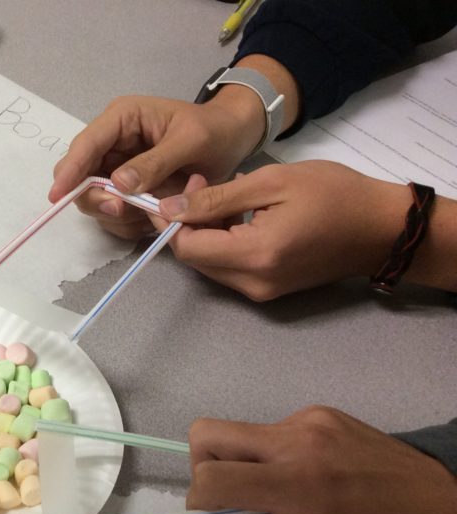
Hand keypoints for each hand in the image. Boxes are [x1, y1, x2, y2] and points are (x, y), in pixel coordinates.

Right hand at [49, 94, 262, 238]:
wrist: (233, 141)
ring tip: (148, 214)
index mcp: (121, 119)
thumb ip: (156, 161)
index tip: (58, 196)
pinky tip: (151, 219)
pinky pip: (113, 215)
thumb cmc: (215, 130)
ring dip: (115, 215)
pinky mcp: (125, 192)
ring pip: (94, 200)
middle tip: (121, 210)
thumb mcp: (191, 139)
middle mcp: (111, 144)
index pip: (86, 145)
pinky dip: (127, 224)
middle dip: (95, 198)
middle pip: (81, 177)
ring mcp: (116, 169)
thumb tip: (118, 184)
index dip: (70, 171)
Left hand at [154, 161, 410, 300]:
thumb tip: (170, 209)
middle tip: (202, 186)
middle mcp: (252, 283)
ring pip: (209, 265)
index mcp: (254, 255)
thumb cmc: (334, 194)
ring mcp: (260, 292)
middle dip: (187, 224)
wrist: (382, 228)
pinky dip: (222, 243)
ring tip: (222, 195)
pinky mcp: (268, 291)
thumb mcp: (272, 182)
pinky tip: (237, 215)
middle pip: (194, 259)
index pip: (187, 247)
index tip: (183, 188)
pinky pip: (229, 269)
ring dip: (204, 233)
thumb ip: (217, 199)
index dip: (173, 219)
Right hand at [188, 406, 456, 513]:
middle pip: (208, 434)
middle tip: (237, 505)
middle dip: (205, 471)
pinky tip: (310, 481)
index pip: (212, 476)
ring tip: (284, 499)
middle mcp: (299, 438)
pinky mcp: (322, 414)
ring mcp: (311, 419)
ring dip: (242, 466)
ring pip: (237, 432)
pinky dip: (271, 456)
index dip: (200, 503)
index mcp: (301, 482)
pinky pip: (270, 431)